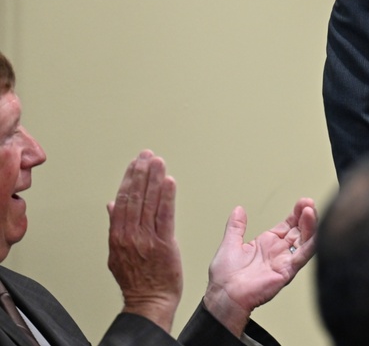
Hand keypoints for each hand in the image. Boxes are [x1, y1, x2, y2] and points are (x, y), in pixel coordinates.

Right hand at [106, 150, 182, 332]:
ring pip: (149, 203)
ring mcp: (146, 238)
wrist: (149, 300)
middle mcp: (130, 234)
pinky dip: (166, 197)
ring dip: (154, 179)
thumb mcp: (117, 253)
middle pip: (135, 197)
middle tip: (147, 155)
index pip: (123, 200)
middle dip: (141, 173)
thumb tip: (112, 205)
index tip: (135, 163)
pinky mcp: (164, 243)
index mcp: (118, 235)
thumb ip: (116, 226)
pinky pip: (165, 216)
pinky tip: (169, 182)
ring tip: (158, 161)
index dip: (129, 179)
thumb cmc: (136, 279)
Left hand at [203, 198, 316, 336]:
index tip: (303, 202)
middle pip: (299, 231)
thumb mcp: (229, 244)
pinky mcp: (286, 271)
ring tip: (311, 212)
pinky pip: (302, 256)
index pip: (288, 225)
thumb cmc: (225, 278)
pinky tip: (316, 233)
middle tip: (309, 203)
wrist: (224, 296)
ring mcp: (284, 261)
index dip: (296, 213)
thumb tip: (238, 209)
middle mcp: (278, 252)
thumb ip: (236, 227)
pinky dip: (311, 245)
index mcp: (267, 244)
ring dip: (310, 226)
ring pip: (304, 241)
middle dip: (306, 216)